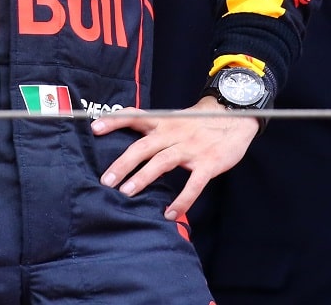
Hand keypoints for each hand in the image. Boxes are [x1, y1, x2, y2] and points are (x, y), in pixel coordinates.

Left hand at [90, 96, 259, 220]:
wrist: (236, 117)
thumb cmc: (200, 123)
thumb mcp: (175, 119)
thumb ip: (154, 129)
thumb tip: (127, 144)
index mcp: (164, 121)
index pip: (135, 117)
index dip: (115, 120)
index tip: (95, 128)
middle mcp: (174, 133)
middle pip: (144, 146)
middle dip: (123, 163)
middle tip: (106, 180)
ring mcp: (191, 148)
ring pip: (162, 162)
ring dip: (143, 177)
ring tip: (126, 192)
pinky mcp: (209, 163)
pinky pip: (194, 184)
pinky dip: (182, 199)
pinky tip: (170, 213)